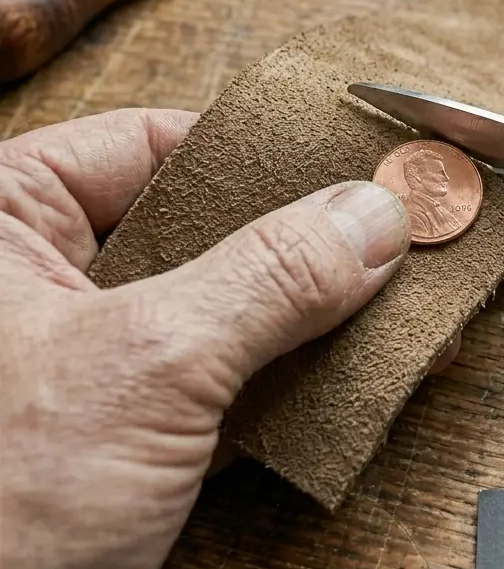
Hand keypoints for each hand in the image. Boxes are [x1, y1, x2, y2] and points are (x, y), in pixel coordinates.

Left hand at [0, 109, 423, 568]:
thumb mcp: (145, 366)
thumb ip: (268, 280)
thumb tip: (370, 218)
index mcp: (6, 219)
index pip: (161, 144)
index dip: (269, 155)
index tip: (361, 166)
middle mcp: (47, 278)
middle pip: (208, 226)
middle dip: (311, 244)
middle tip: (398, 238)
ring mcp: (94, 356)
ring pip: (229, 305)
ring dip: (317, 315)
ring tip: (400, 303)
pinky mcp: (128, 425)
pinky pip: (230, 375)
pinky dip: (296, 377)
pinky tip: (361, 369)